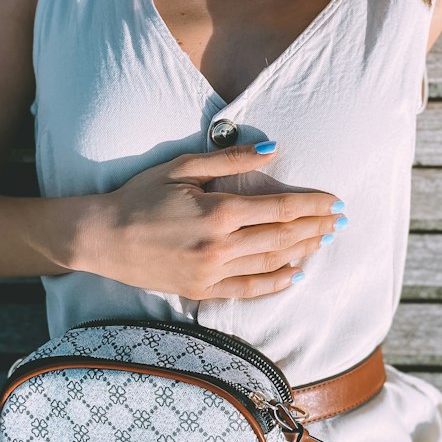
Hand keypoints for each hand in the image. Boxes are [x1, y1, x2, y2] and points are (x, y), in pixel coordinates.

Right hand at [81, 145, 344, 299]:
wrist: (102, 237)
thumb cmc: (140, 195)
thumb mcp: (183, 167)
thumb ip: (230, 160)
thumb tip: (273, 151)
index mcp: (219, 211)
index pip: (280, 208)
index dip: (313, 205)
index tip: (335, 201)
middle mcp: (221, 245)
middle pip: (283, 237)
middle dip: (316, 227)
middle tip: (339, 221)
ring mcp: (212, 272)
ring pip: (271, 263)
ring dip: (302, 251)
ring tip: (323, 240)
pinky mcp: (202, 290)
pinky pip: (249, 289)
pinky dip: (276, 282)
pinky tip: (295, 273)